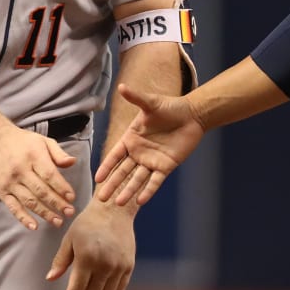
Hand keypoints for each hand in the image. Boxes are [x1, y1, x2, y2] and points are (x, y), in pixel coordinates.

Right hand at [0, 127, 77, 230]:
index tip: (72, 197)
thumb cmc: (24, 142)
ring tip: (58, 222)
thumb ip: (58, 153)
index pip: (49, 175)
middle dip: (57, 203)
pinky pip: (13, 207)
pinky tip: (34, 226)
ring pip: (29, 201)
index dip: (61, 187)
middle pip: (41, 190)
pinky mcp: (2, 191)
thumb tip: (73, 162)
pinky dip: (23, 218)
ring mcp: (10, 182)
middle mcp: (20, 169)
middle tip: (70, 212)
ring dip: (45, 213)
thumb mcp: (43, 141)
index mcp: (33, 155)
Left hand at [45, 200, 134, 289]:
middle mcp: (104, 264)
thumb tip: (50, 278)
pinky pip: (119, 289)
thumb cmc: (88, 223)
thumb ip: (61, 260)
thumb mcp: (69, 239)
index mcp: (87, 257)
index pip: (76, 289)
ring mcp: (118, 266)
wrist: (113, 210)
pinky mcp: (128, 265)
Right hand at [93, 83, 205, 206]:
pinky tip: (140, 201)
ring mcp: (152, 161)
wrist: (192, 115)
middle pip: (122, 172)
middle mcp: (139, 152)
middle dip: (112, 184)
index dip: (106, 167)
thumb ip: (136, 98)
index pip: (115, 156)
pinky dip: (148, 191)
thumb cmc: (170, 107)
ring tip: (118, 204)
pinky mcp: (166, 166)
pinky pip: (155, 181)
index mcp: (131, 138)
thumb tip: (122, 86)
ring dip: (128, 191)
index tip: (97, 179)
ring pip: (137, 179)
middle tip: (101, 199)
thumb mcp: (151, 103)